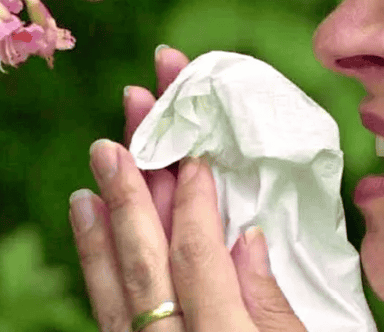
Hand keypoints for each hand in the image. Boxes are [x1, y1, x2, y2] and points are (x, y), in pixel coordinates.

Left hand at [69, 46, 307, 330]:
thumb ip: (271, 304)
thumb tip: (249, 237)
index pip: (198, 258)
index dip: (194, 200)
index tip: (195, 150)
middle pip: (148, 255)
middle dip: (141, 178)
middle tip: (135, 105)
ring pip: (117, 279)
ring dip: (108, 208)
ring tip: (104, 147)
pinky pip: (105, 304)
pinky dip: (94, 256)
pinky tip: (86, 210)